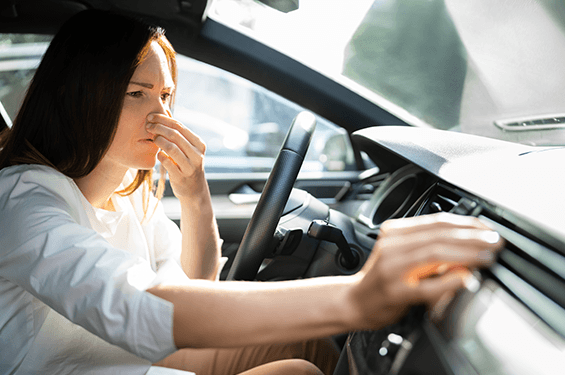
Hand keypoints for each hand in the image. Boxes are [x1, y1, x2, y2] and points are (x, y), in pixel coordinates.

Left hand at [146, 111, 207, 199]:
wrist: (194, 190)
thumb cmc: (187, 164)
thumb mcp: (188, 149)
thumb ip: (178, 133)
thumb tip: (164, 111)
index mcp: (199, 144)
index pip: (180, 126)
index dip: (163, 119)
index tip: (151, 116)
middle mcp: (197, 155)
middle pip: (175, 135)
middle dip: (159, 128)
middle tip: (148, 126)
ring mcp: (190, 166)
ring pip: (172, 148)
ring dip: (159, 140)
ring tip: (152, 138)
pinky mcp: (181, 177)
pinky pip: (167, 163)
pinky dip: (160, 156)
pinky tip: (157, 153)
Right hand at [349, 212, 503, 329]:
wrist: (354, 302)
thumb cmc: (381, 280)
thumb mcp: (402, 254)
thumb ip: (429, 247)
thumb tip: (468, 244)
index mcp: (394, 232)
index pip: (436, 221)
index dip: (466, 223)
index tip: (488, 229)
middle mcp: (392, 245)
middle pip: (439, 235)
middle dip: (473, 237)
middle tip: (495, 241)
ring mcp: (392, 268)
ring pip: (435, 253)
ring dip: (467, 254)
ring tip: (488, 256)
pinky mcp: (395, 292)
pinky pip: (427, 285)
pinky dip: (449, 280)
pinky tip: (466, 278)